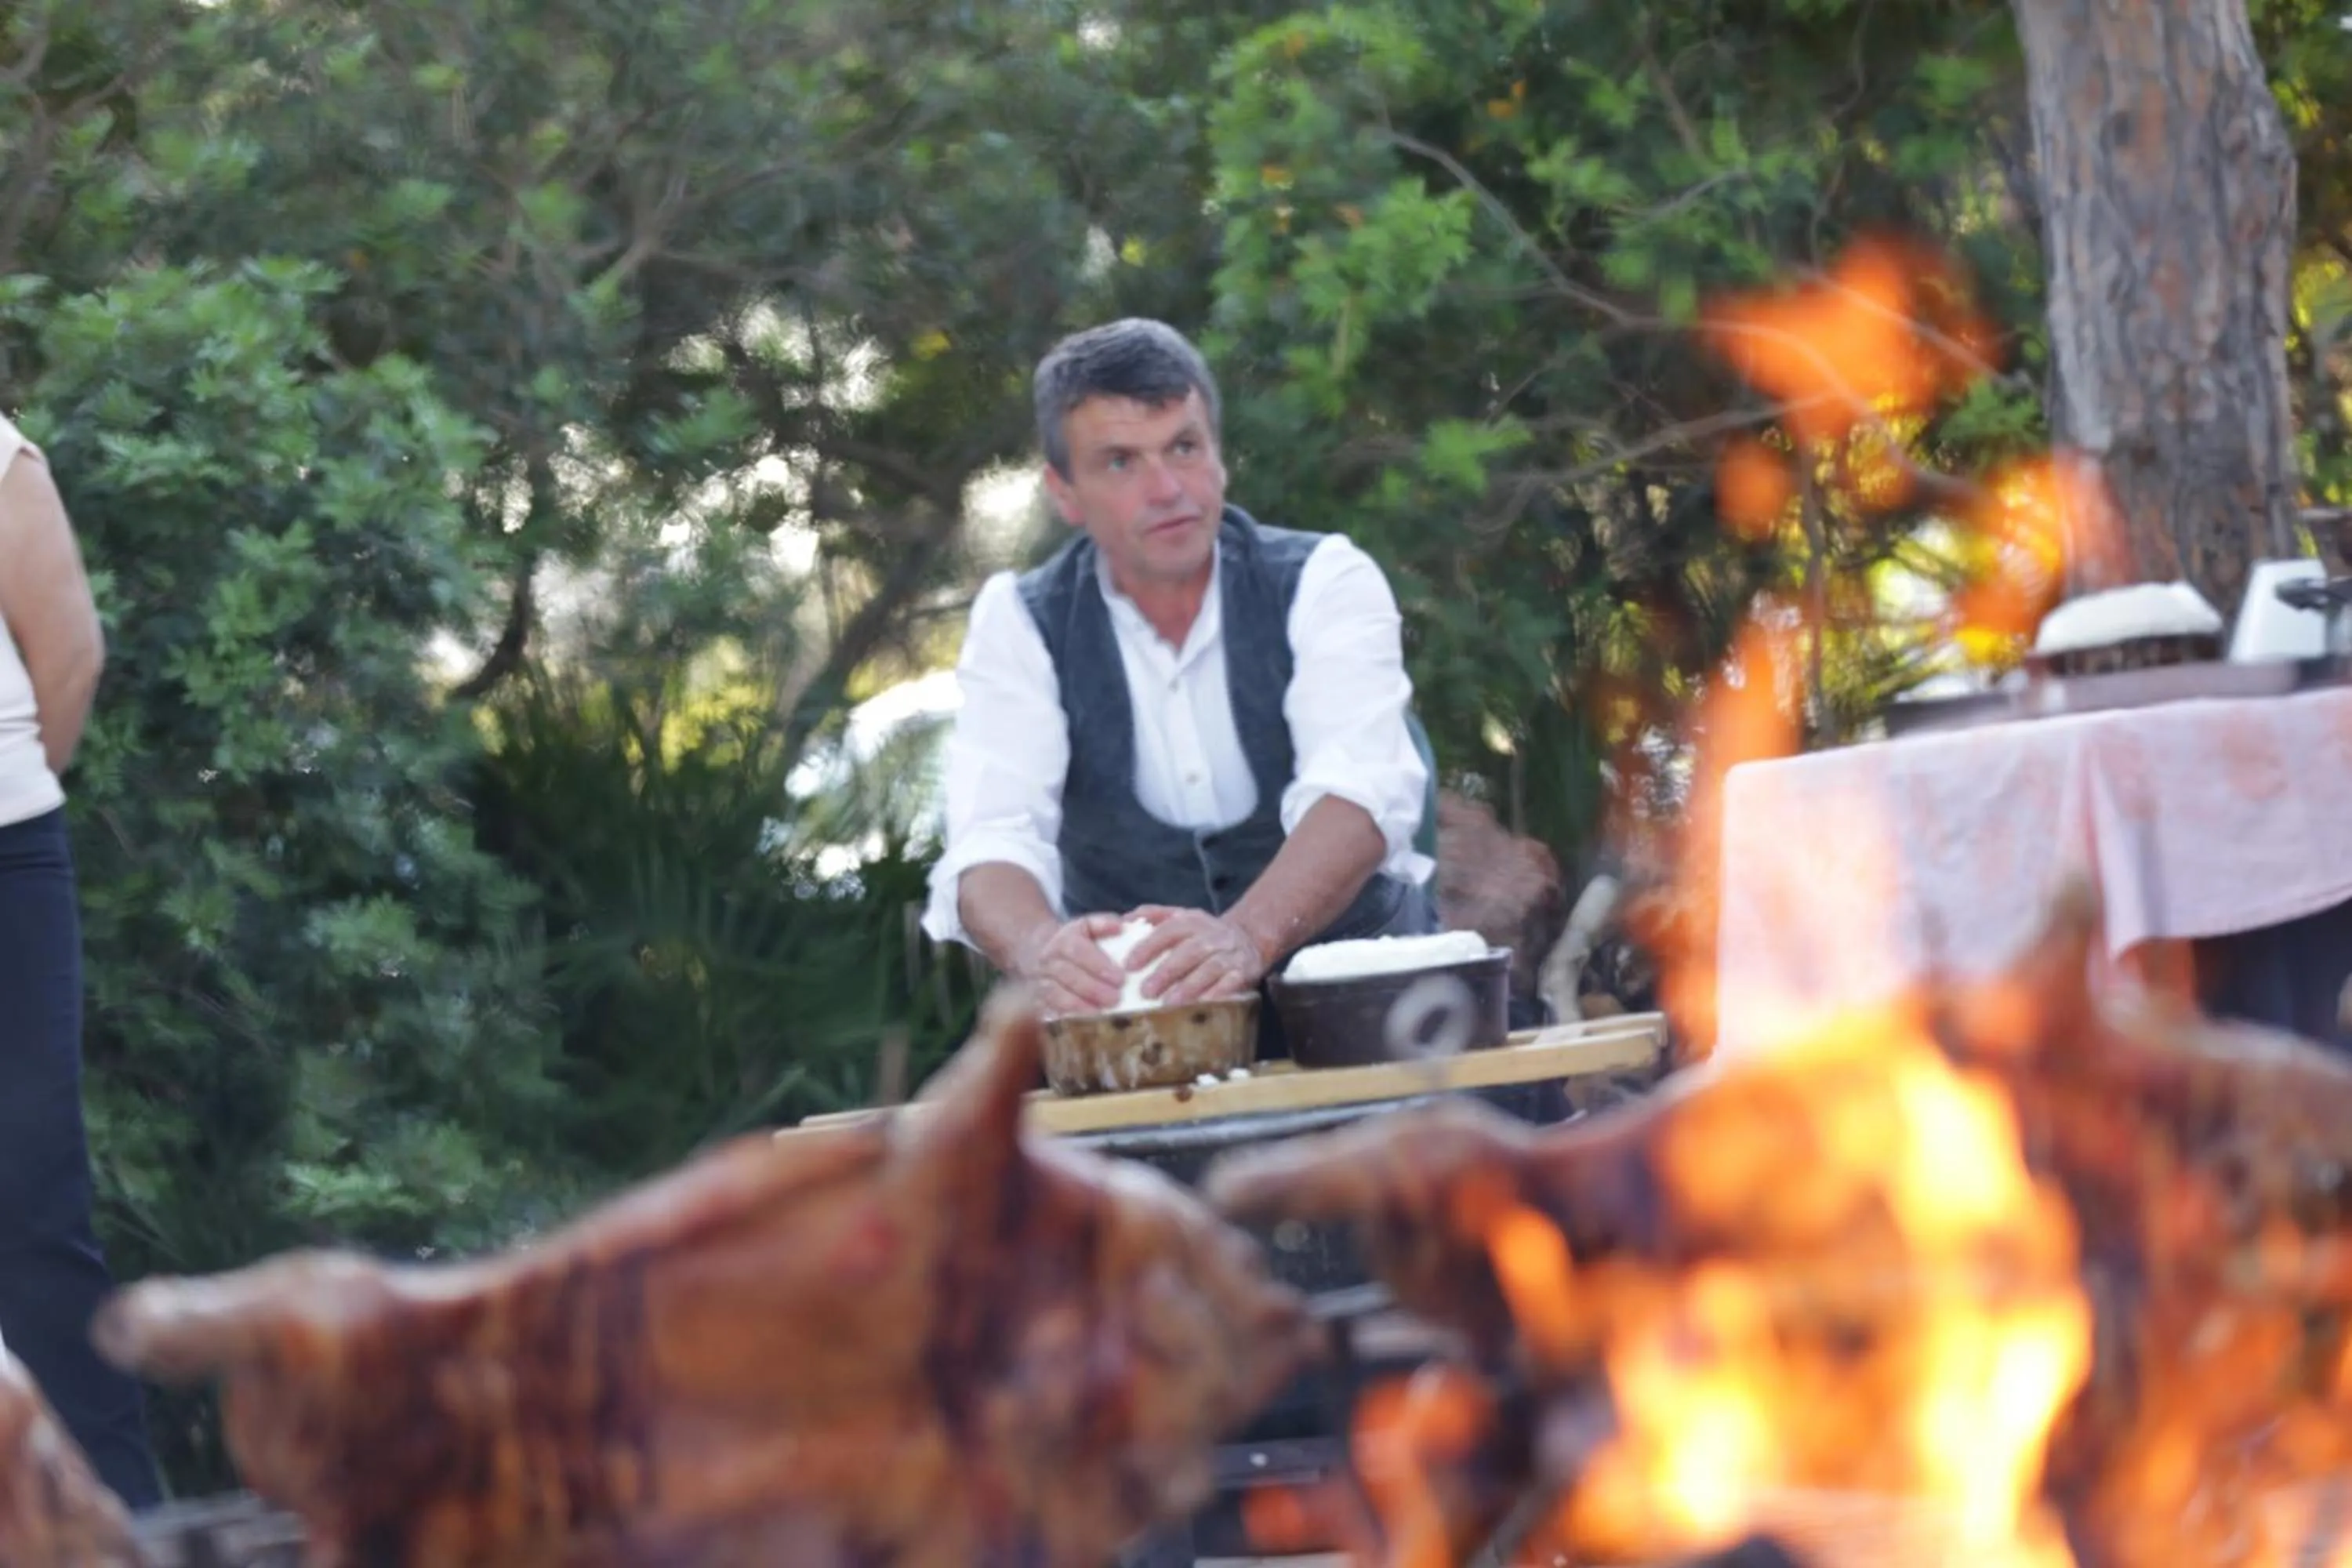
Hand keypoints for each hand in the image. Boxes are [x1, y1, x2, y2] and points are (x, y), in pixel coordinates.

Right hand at [1010, 913, 1129, 1016]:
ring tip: (1101, 1013)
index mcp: (1062, 940)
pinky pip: (1045, 1009)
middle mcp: (1047, 960)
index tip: (1121, 978)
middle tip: (1115, 999)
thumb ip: (1103, 923)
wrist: (1037, 951)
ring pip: (1054, 993)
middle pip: (1067, 974)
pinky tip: (1082, 1023)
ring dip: (1078, 1004)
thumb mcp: (1086, 926)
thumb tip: (1120, 926)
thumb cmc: (1073, 942)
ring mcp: (1038, 980)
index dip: (1098, 964)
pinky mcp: (1035, 998)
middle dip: (1092, 988)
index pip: (1077, 950)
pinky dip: (1063, 1016)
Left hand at [1125, 906, 1268, 1006]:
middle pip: (1191, 950)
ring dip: (1190, 986)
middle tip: (1146, 991)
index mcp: (1193, 920)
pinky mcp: (1245, 971)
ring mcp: (1231, 953)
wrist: (1248, 939)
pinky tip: (1202, 1005)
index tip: (1129, 965)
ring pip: (1211, 968)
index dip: (1149, 946)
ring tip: (1169, 1003)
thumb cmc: (1203, 935)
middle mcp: (1213, 934)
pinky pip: (1232, 982)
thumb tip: (1126, 919)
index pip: (1169, 930)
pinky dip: (1218, 993)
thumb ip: (1155, 915)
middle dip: (1167, 971)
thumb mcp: (1182, 918)